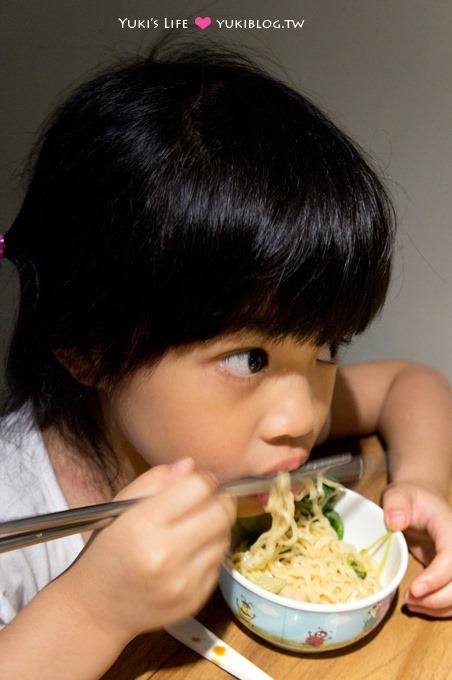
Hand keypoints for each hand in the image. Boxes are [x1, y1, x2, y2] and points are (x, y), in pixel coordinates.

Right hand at [57, 458, 236, 644]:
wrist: (97, 610)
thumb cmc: (107, 552)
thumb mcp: (119, 508)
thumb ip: (154, 482)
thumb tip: (189, 465)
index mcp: (143, 524)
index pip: (198, 487)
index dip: (202, 480)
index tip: (196, 483)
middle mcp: (166, 554)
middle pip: (221, 511)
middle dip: (218, 500)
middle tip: (206, 501)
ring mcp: (183, 581)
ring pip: (225, 536)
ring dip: (216, 527)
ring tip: (195, 528)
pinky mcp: (195, 600)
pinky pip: (219, 563)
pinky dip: (210, 553)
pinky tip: (191, 553)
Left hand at [383, 481, 451, 616]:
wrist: (421, 502)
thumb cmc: (410, 499)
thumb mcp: (399, 494)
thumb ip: (396, 504)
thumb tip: (395, 522)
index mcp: (450, 529)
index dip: (436, 577)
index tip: (414, 589)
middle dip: (436, 598)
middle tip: (408, 599)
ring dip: (438, 607)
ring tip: (411, 605)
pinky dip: (440, 608)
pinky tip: (419, 606)